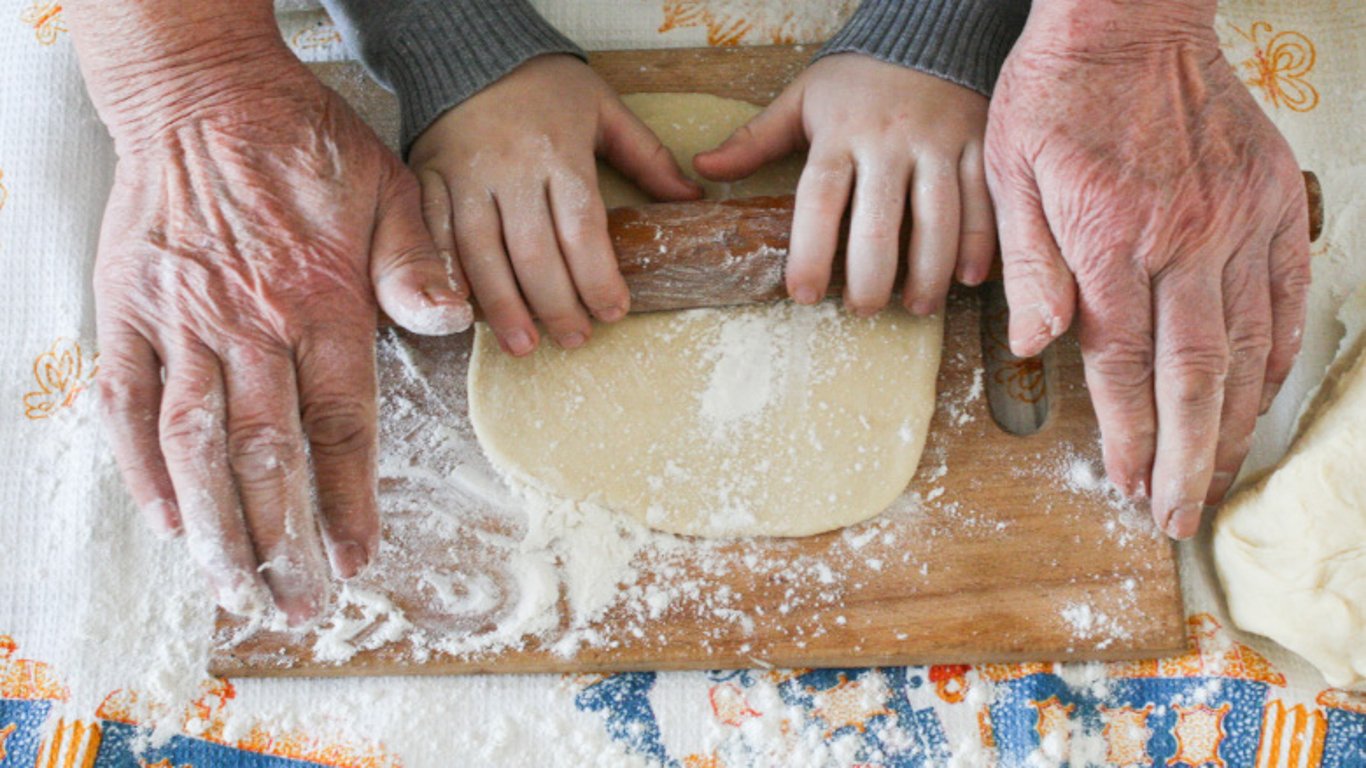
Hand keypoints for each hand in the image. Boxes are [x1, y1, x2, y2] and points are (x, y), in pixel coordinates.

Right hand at [73, 4, 469, 623]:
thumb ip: (418, 266)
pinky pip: (127, 404)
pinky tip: (165, 523)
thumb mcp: (392, 190)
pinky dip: (141, 468)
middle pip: (267, 455)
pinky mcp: (127, 312)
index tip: (359, 557)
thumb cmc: (305, 146)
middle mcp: (250, 325)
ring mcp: (181, 322)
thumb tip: (452, 322)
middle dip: (286, 541)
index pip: (340, 425)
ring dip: (215, 526)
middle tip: (301, 605)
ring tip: (235, 590)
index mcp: (322, 303)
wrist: (204, 94)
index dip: (349, 500)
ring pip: (194, 444)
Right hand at [409, 54, 701, 355]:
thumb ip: (647, 156)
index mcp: (559, 152)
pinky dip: (450, 277)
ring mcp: (465, 177)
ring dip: (504, 307)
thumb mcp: (604, 108)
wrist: (470, 50)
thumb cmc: (544, 86)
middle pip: (534, 252)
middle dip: (557, 305)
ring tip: (524, 345)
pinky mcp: (429, 180)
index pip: (582, 228)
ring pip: (482, 253)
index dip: (598, 278)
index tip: (614, 312)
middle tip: (575, 339)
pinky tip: (465, 314)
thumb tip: (691, 200)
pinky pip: (436, 236)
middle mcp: (510, 168)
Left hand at [693, 54, 995, 315]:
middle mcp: (889, 140)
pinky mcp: (979, 142)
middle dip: (871, 276)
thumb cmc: (857, 77)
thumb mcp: (802, 99)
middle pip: (878, 221)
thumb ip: (755, 140)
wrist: (928, 28)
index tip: (802, 294)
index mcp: (839, 132)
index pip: (819, 200)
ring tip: (916, 306)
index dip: (810, 252)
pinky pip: (982, 199)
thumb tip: (703, 168)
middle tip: (863, 310)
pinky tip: (967, 279)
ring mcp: (939, 141)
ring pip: (938, 218)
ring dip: (928, 270)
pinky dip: (980, 242)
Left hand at [984, 0, 1309, 537]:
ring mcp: (1238, 221)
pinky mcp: (1273, 200)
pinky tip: (1262, 395)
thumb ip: (1029, 266)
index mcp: (1110, 240)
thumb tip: (1037, 347)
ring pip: (1248, 347)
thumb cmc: (1056, 94)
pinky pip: (1287, 294)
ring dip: (1234, 422)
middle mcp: (1184, 240)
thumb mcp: (1009, 173)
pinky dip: (1278, 355)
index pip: (1123, 367)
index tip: (1127, 485)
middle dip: (1187, 458)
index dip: (1128, 438)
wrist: (1128, 18)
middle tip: (1179, 513)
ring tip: (1219, 475)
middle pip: (1193, 376)